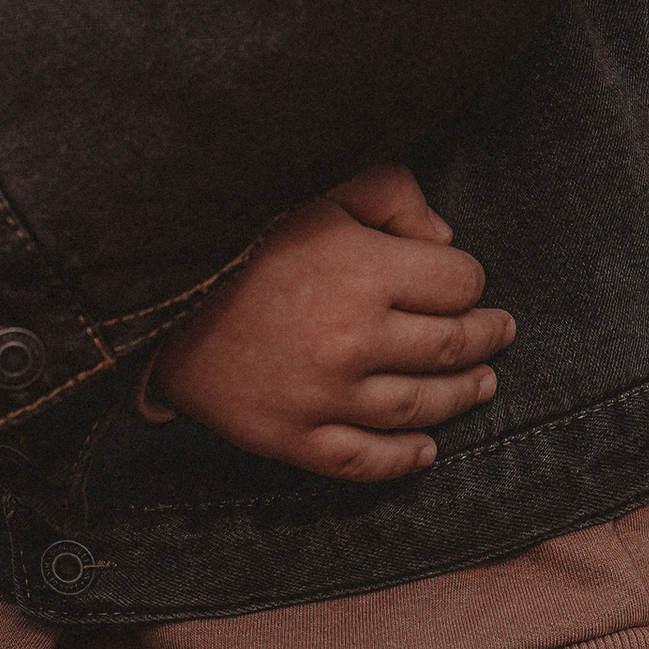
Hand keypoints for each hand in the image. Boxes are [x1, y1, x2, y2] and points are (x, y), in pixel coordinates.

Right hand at [148, 162, 508, 484]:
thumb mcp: (318, 187)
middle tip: (498, 332)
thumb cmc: (239, 230)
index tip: (465, 281)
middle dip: (485, 337)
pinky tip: (426, 449)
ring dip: (460, 395)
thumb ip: (391, 195)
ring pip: (419, 406)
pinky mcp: (291, 437)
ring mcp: (324, 396)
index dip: (470, 280)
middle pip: (452, 346)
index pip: (460, 283)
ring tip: (482, 384)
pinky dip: (404, 458)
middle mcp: (354, 340)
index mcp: (365, 272)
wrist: (150, 296)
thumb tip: (443, 239)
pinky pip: (363, 460)